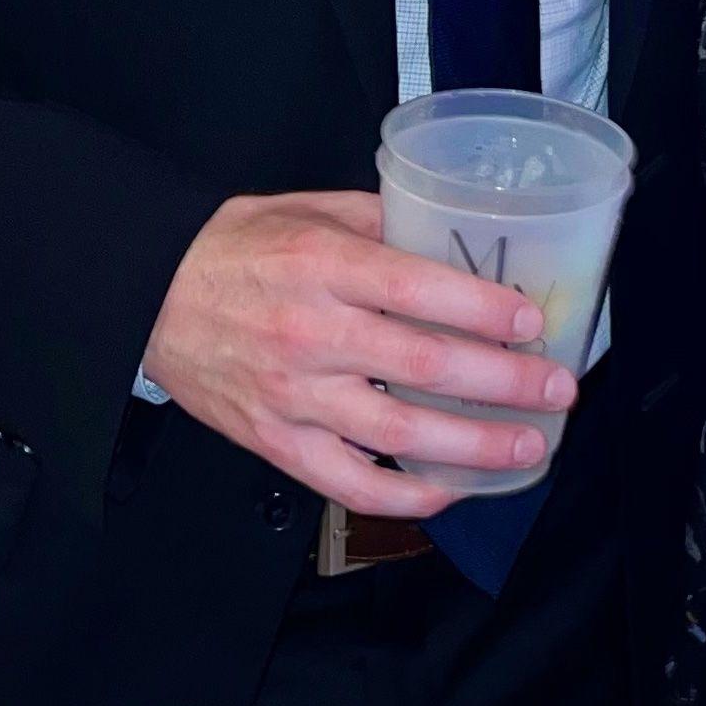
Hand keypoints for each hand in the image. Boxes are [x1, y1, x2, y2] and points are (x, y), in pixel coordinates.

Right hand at [145, 188, 577, 518]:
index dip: (485, 311)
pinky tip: (450, 489)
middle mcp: (312, 335)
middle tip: (557, 390)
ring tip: (527, 448)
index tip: (534, 323)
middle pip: (425, 367)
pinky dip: (407, 495)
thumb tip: (457, 236)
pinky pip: (351, 483)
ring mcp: (294, 396)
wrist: (148, 297)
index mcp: (323, 267)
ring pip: (398, 433)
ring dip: (474, 446)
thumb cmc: (233, 249)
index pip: (420, 291)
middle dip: (505, 384)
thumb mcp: (308, 210)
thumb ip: (383, 222)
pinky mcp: (277, 443)